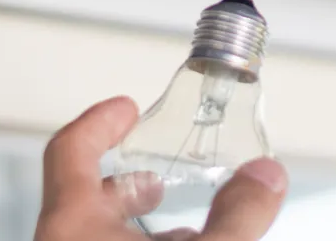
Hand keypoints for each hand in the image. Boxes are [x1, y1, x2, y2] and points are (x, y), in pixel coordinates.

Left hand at [35, 97, 287, 240]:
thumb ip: (239, 214)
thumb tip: (266, 176)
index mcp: (71, 224)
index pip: (69, 151)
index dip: (98, 122)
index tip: (124, 108)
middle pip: (80, 197)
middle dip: (125, 181)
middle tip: (154, 175)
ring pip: (95, 236)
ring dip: (134, 226)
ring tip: (180, 229)